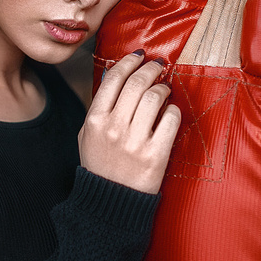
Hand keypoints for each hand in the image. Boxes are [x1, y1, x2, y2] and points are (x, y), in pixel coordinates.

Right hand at [79, 51, 180, 194]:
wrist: (111, 203)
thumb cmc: (100, 166)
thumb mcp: (87, 136)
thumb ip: (98, 108)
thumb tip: (113, 77)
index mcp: (95, 121)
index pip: (113, 79)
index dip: (128, 62)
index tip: (139, 56)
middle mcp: (114, 128)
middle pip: (136, 83)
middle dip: (151, 69)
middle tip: (158, 66)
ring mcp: (135, 142)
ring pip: (155, 97)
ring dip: (163, 88)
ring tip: (165, 89)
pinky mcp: (155, 155)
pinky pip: (170, 119)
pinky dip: (173, 110)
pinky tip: (170, 112)